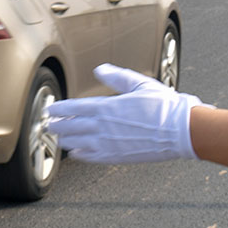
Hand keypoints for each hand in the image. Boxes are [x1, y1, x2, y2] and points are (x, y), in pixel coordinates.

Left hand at [44, 64, 208, 163]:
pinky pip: (92, 157)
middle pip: (70, 127)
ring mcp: (109, 144)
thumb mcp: (140, 84)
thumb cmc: (163, 106)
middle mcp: (103, 127)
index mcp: (107, 107)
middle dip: (57, 126)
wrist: (180, 131)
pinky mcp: (117, 157)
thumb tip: (100, 69)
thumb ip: (117, 77)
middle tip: (48, 125)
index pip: (74, 108)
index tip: (50, 109)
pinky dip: (81, 155)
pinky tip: (76, 153)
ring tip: (59, 139)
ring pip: (77, 144)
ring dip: (66, 141)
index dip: (59, 109)